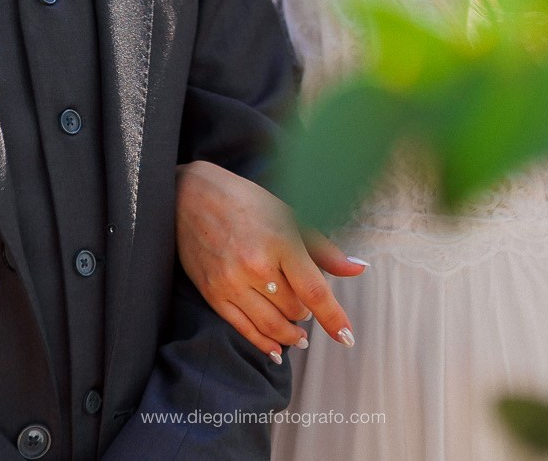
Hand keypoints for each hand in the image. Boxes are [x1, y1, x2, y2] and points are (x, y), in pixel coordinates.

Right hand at [174, 160, 363, 360]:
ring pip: (271, 325)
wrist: (188, 196)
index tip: (347, 337)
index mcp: (280, 241)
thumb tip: (359, 269)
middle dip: (307, 312)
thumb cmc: (245, 202)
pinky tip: (277, 351)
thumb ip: (324, 249)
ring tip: (300, 336)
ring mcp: (231, 282)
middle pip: (294, 310)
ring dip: (290, 335)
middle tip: (307, 305)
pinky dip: (263, 344)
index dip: (334, 318)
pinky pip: (243, 329)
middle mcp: (256, 265)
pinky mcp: (212, 294)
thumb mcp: (288, 215)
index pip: (315, 291)